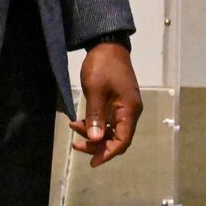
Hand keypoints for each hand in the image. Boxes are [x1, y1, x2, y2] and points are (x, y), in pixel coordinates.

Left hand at [73, 43, 142, 167]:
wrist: (107, 44)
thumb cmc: (102, 66)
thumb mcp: (95, 90)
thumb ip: (95, 116)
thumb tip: (95, 139)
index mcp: (129, 110)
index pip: (122, 140)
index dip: (108, 153)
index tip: (92, 161)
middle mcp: (130, 111)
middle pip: (117, 138)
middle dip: (98, 145)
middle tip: (77, 145)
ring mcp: (124, 106)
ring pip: (111, 130)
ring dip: (94, 134)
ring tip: (74, 128)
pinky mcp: (117, 102)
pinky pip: (108, 120)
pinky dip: (95, 124)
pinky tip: (80, 122)